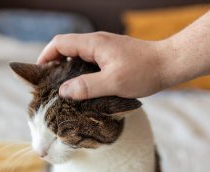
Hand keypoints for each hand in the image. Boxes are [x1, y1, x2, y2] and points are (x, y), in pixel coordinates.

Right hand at [37, 32, 173, 99]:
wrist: (169, 63)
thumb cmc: (144, 71)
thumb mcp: (114, 82)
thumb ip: (87, 86)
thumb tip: (64, 91)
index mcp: (93, 44)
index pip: (60, 43)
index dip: (46, 56)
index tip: (40, 73)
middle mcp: (96, 42)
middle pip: (66, 47)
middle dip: (54, 63)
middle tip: (49, 84)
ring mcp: (104, 48)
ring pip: (77, 54)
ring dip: (67, 68)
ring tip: (63, 87)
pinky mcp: (111, 55)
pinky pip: (88, 60)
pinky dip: (79, 70)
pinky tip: (83, 86)